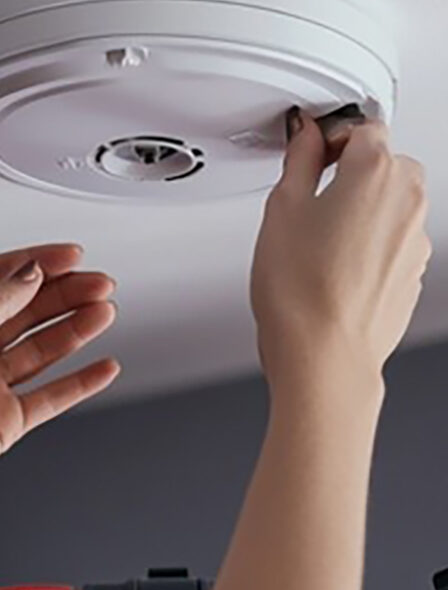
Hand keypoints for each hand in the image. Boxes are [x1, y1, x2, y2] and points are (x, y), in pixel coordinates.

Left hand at [0, 245, 118, 528]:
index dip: (35, 263)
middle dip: (64, 294)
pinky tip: (101, 366)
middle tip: (99, 283)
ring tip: (104, 312)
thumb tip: (29, 272)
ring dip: (74, 329)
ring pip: (42, 349)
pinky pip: (51, 395)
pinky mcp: (5, 420)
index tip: (71, 255)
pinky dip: (79, 381)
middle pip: (26, 310)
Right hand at [252, 110, 430, 381]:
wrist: (324, 353)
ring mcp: (417, 239)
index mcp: (376, 172)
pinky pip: (393, 240)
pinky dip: (369, 243)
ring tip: (317, 238)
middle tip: (310, 194)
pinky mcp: (414, 271)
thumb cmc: (300, 289)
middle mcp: (408, 200)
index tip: (309, 150)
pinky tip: (332, 265)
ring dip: (362, 208)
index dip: (331, 136)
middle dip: (352, 171)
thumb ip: (300, 162)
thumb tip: (307, 139)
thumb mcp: (281, 209)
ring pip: (392, 203)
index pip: (362, 127)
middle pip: (386, 163)